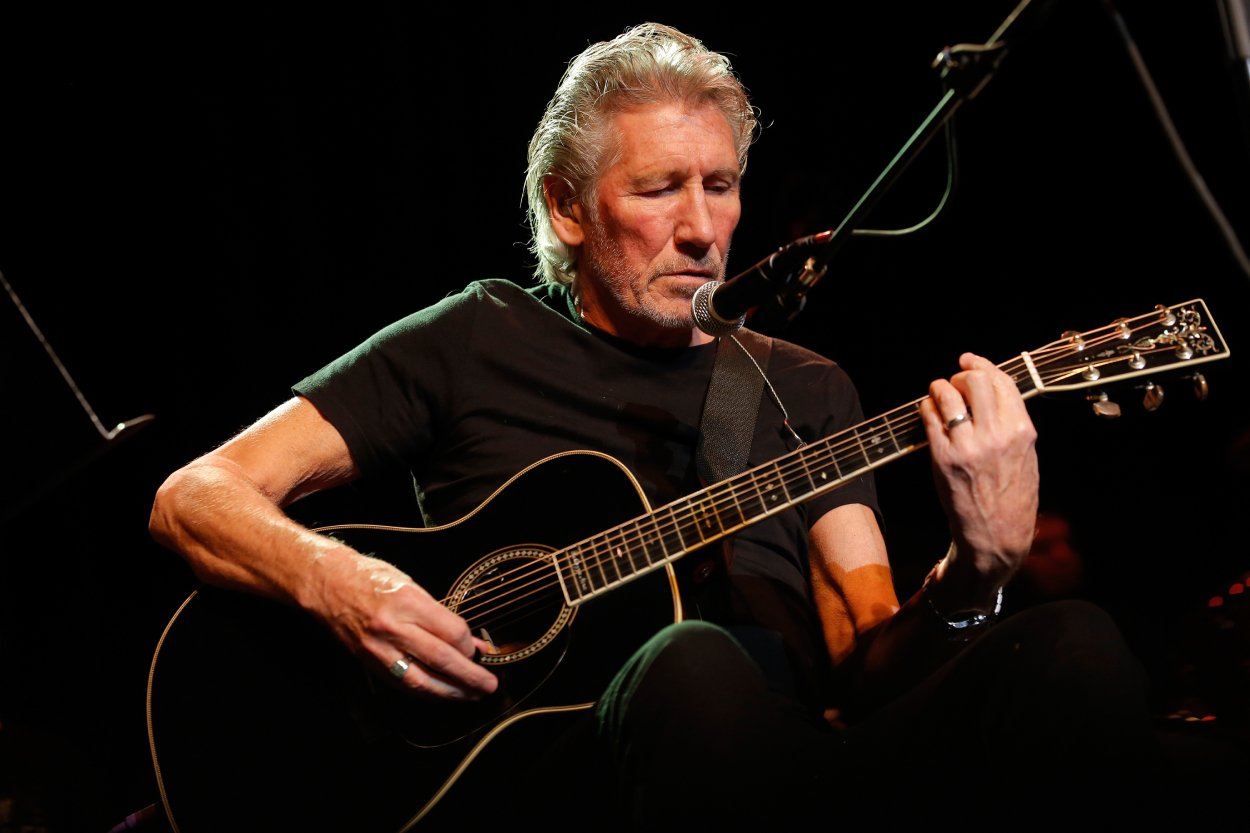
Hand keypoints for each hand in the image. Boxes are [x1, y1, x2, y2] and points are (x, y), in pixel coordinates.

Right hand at [312, 553, 499, 700]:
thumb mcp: (411, 585)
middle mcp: (393, 627)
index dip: (470, 646)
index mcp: (408, 601)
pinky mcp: (370, 663)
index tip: (480, 650)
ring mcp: (379, 649)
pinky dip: (426, 692)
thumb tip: (469, 642)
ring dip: (450, 693)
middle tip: (489, 685)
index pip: (451, 632)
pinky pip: (403, 685)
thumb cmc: (371, 579)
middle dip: (469, 677)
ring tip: (471, 696)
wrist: (328, 585)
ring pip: (422, 681)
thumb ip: (440, 615)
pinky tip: (441, 694)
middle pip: (441, 660)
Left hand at [919, 353, 1038, 604]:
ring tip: (937, 395)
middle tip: (953, 382)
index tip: (968, 360)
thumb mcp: (1027, 456)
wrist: (997, 535)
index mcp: (1022, 431)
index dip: (982, 364)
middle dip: (960, 375)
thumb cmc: (1012, 496)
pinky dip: (926, 408)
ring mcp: (968, 446)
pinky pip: (929, 417)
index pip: (1001, 382)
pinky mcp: (943, 458)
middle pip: (974, 380)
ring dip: (938, 388)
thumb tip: (992, 391)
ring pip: (947, 394)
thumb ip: (1013, 423)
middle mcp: (997, 435)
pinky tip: (927, 412)